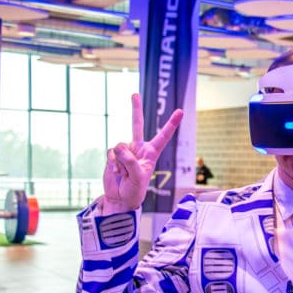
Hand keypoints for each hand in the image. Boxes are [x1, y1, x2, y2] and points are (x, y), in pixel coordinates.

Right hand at [102, 93, 182, 214]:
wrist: (120, 198)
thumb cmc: (135, 190)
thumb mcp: (138, 177)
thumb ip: (130, 160)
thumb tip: (118, 147)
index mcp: (152, 153)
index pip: (163, 136)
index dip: (171, 123)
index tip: (180, 111)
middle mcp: (139, 148)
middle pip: (137, 124)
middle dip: (135, 109)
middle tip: (134, 94)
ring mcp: (125, 150)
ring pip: (121, 146)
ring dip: (121, 162)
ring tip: (125, 174)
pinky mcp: (113, 154)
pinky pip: (112, 152)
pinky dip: (113, 163)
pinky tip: (116, 172)